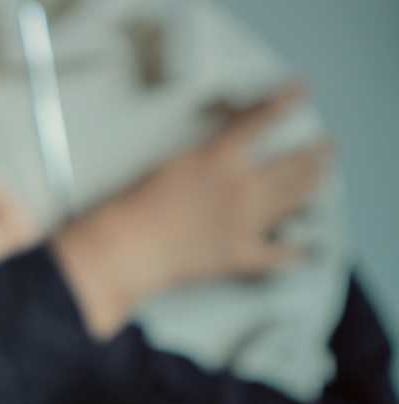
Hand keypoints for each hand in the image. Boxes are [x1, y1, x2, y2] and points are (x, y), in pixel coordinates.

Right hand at [53, 84, 332, 337]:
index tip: (300, 92)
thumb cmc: (137, 202)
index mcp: (220, 160)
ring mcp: (245, 223)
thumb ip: (202, 156)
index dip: (283, 104)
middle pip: (291, 166)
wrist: (132, 246)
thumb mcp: (169, 163)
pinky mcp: (239, 254)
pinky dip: (290, 254)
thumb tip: (219, 153)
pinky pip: (273, 255)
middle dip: (314, 154)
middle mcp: (242, 188)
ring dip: (311, 187)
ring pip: (291, 201)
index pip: (260, 123)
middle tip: (328, 147)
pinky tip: (302, 252)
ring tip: (323, 177)